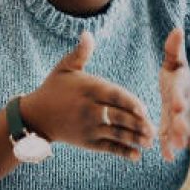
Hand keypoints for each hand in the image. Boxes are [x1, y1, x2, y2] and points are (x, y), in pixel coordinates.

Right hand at [20, 32, 156, 160]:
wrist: (36, 116)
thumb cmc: (54, 88)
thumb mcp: (65, 68)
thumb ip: (80, 52)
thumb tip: (87, 33)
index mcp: (88, 89)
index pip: (112, 96)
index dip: (129, 102)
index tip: (143, 108)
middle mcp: (88, 109)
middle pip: (117, 116)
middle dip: (136, 123)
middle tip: (153, 128)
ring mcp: (87, 127)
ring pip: (114, 133)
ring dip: (133, 139)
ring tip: (149, 142)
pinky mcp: (86, 142)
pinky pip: (106, 147)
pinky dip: (122, 152)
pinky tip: (136, 155)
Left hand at [159, 28, 189, 161]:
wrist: (189, 102)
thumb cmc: (177, 79)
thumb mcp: (176, 64)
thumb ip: (175, 49)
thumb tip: (176, 28)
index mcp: (181, 85)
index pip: (181, 90)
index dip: (180, 97)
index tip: (177, 105)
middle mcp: (184, 103)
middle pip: (183, 112)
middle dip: (182, 121)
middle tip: (182, 129)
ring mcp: (180, 119)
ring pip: (180, 129)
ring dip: (179, 137)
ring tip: (178, 146)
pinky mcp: (174, 131)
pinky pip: (171, 140)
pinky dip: (170, 147)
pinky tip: (166, 156)